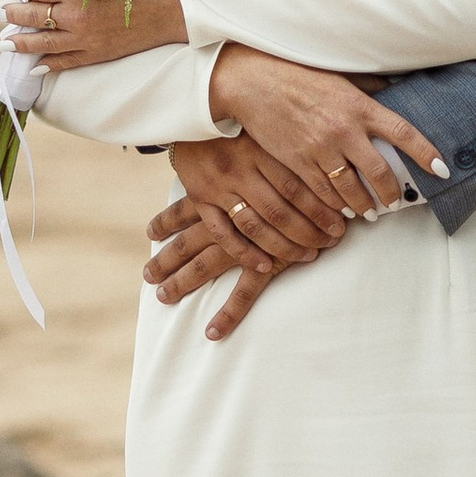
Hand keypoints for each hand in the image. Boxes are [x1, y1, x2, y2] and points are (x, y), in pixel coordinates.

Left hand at [5, 0, 185, 66]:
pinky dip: (46, 65)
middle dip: (14, 12)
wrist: (172, 9)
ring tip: (6, 40)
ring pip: (41, 43)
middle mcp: (75, 15)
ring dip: (20, 41)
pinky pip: (63, 62)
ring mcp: (84, 39)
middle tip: (6, 11)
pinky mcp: (95, 55)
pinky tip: (34, 66)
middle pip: (32, 15)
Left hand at [143, 134, 361, 344]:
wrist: (328, 164)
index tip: (149, 233)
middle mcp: (227, 213)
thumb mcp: (261, 145)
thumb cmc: (295, 148)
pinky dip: (228, 312)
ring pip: (206, 265)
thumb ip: (245, 154)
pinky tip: (212, 331)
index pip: (186, 208)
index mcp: (223, 186)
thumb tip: (229, 151)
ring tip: (163, 298)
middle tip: (147, 275)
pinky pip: (246, 291)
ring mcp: (247, 239)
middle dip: (165, 260)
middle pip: (188, 241)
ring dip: (183, 282)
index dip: (166, 222)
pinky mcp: (270, 258)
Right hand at [166, 132, 344, 268]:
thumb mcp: (269, 127)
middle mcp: (239, 168)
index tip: (342, 222)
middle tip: (332, 241)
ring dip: (283, 247)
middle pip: (279, 211)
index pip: (297, 188)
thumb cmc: (242, 125)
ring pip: (254, 226)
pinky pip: (222, 233)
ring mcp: (218, 185)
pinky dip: (244, 253)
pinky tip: (264, 266)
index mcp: (260, 149)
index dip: (322, 210)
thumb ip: (296, 149)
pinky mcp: (200, 197)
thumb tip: (340, 172)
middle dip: (310, 232)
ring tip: (309, 255)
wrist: (193, 115)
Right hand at [207, 46, 447, 217]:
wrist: (255, 83)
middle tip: (394, 203)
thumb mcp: (341, 78)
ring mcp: (320, 149)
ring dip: (363, 206)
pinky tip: (338, 209)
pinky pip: (323, 193)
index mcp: (360, 107)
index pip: (403, 133)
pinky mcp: (298, 163)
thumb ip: (369, 89)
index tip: (442, 169)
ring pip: (351, 190)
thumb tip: (396, 92)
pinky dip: (334, 205)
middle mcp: (344, 130)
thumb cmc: (299, 76)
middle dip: (391, 194)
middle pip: (380, 173)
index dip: (426, 154)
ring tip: (367, 212)